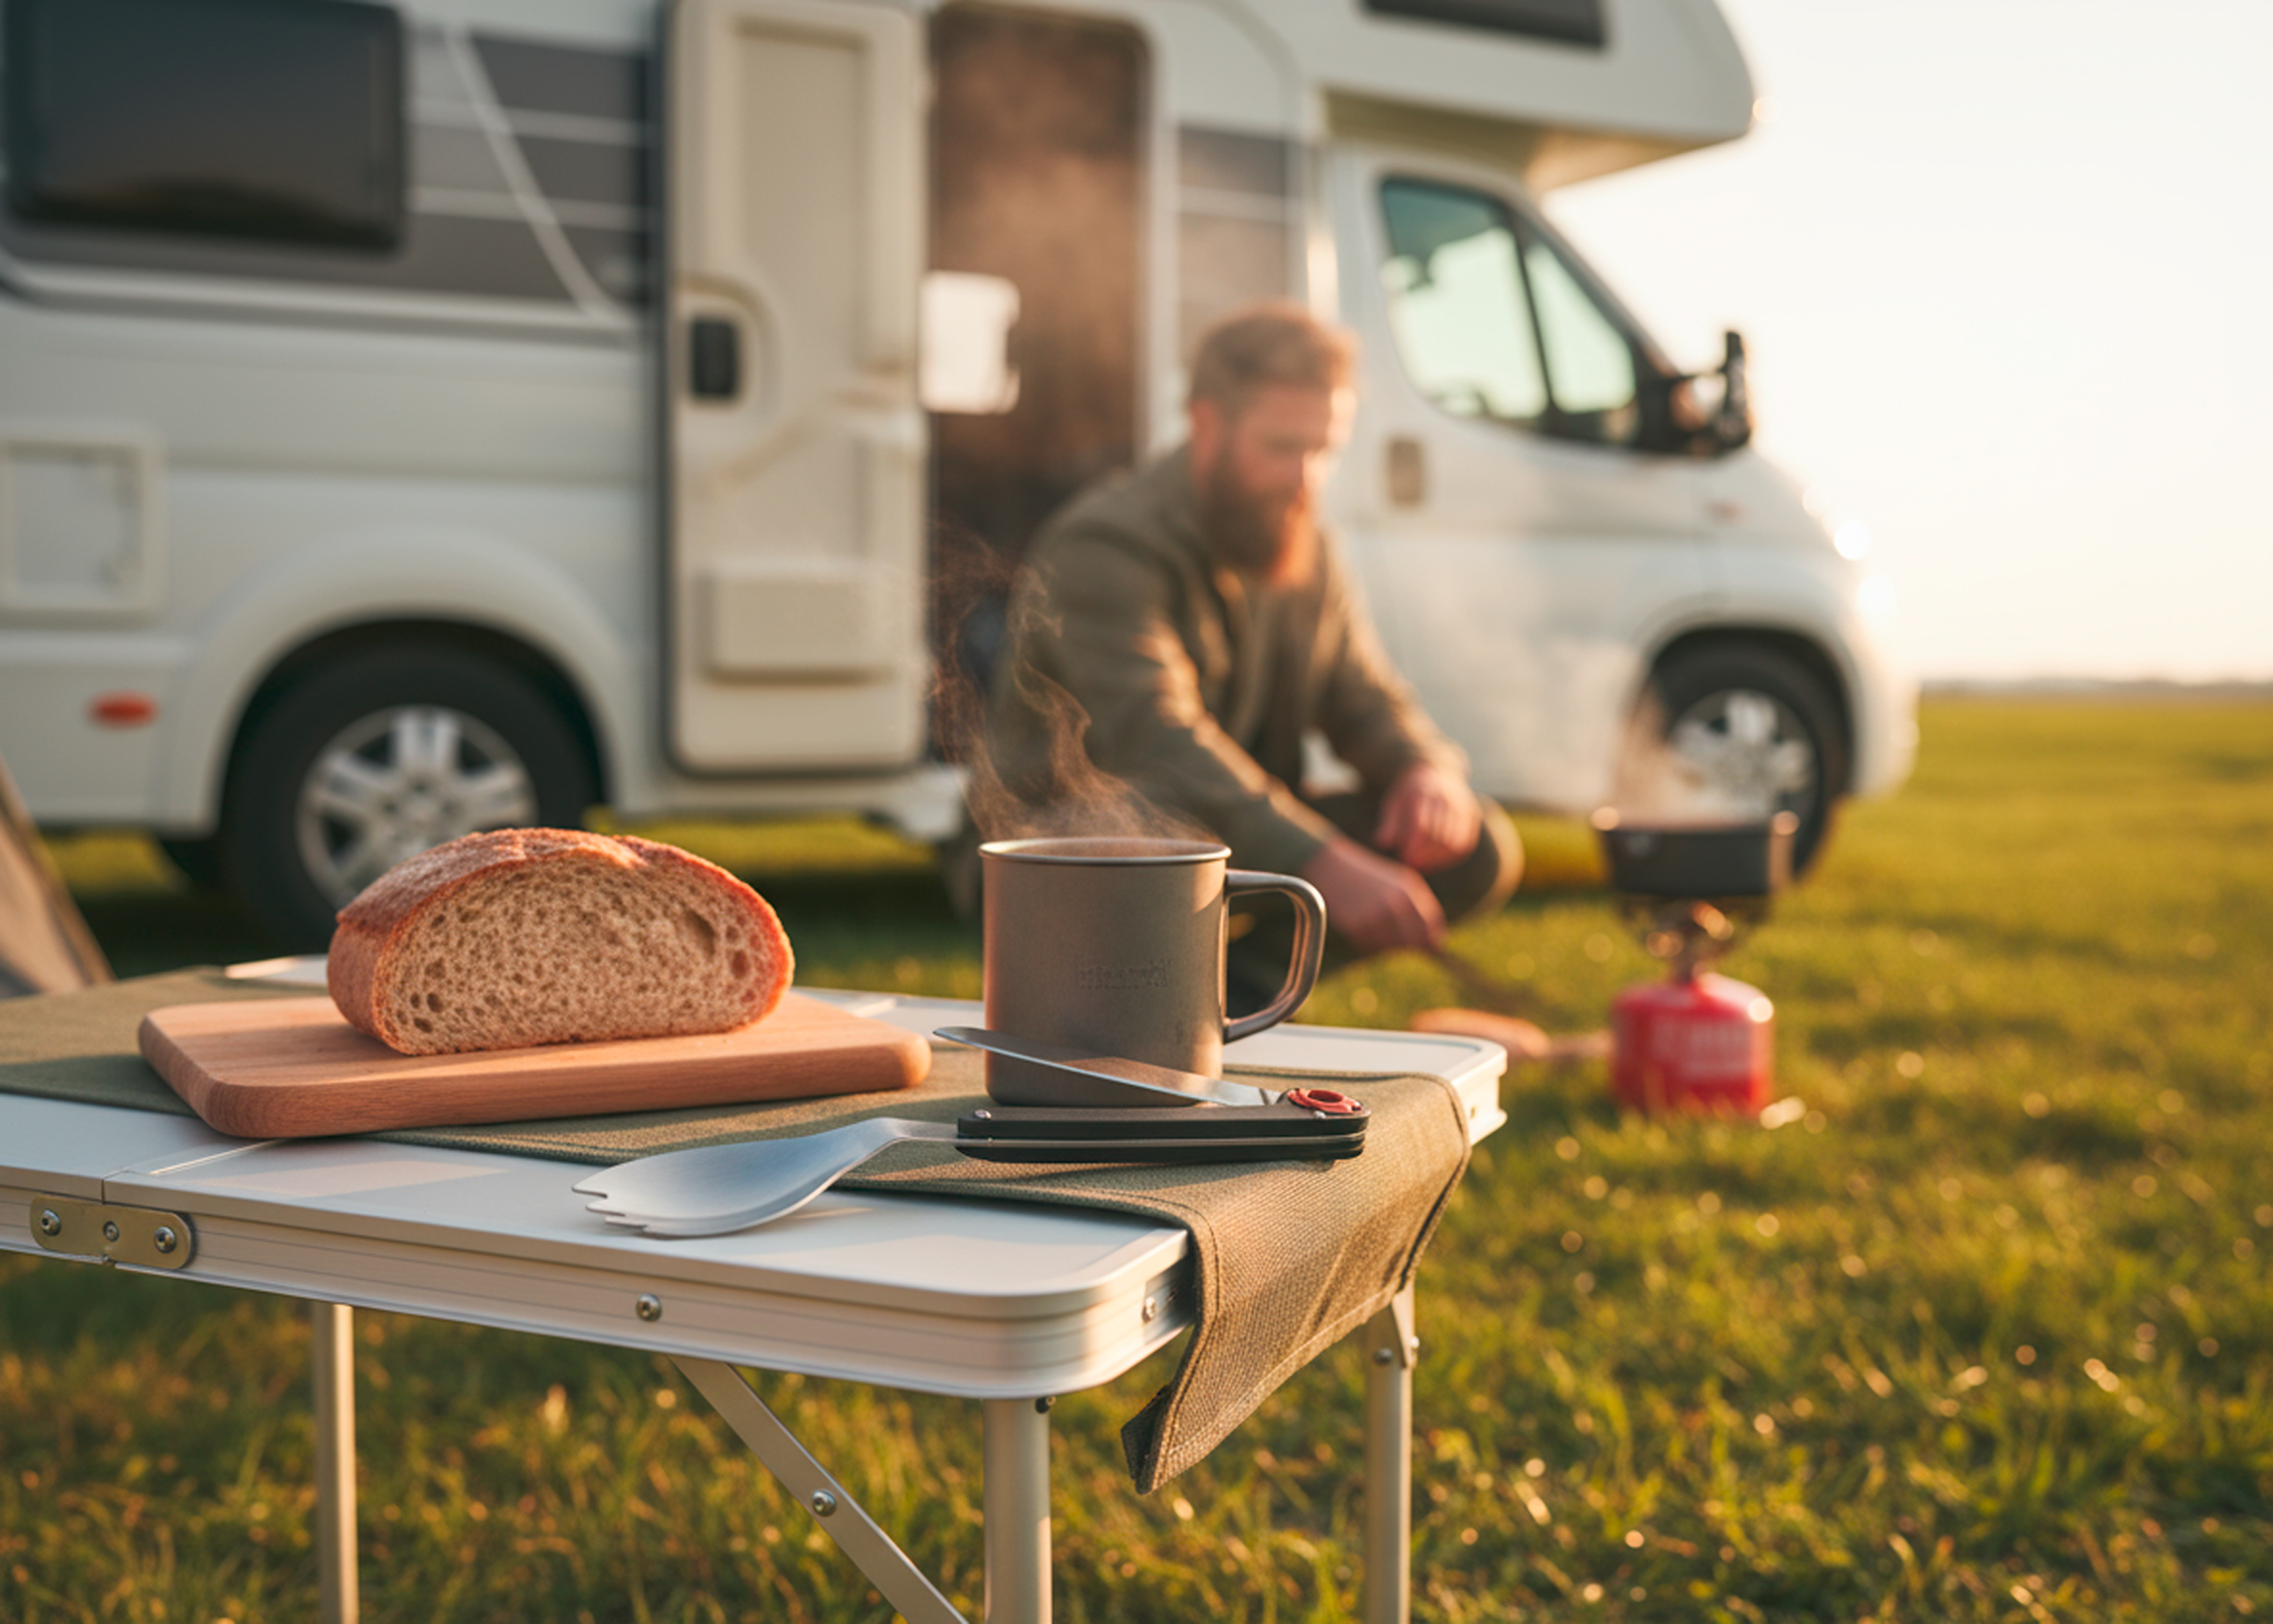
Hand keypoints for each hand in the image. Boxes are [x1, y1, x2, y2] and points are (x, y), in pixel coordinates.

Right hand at [1302, 836, 1446, 954]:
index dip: (1430, 940)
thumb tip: (1436, 942)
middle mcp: (1395, 904)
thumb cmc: (1370, 877)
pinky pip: (1370, 948)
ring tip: (1374, 926)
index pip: (1431, 928)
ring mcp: (1375, 915)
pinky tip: (1361, 926)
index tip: (1426, 945)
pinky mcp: (1356, 925)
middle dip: (1408, 946)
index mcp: (1409, 891)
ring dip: (1385, 944)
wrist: (1333, 867)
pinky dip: (1367, 943)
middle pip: (1413, 942)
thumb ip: (1420, 908)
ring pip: (1391, 948)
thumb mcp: (1399, 883)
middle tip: (1395, 937)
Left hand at [1372, 763, 1480, 873]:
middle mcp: (1447, 798)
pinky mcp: (1472, 816)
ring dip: (1439, 859)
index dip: (1413, 846)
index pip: (1421, 825)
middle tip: (1412, 864)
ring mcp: (1463, 807)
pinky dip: (1453, 857)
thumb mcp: (1393, 801)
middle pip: (1440, 836)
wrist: (1435, 771)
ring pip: (1455, 841)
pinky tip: (1437, 862)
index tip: (1404, 858)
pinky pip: (1466, 843)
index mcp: (1424, 792)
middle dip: (1425, 855)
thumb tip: (1382, 843)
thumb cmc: (1409, 792)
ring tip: (1423, 865)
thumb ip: (1388, 822)